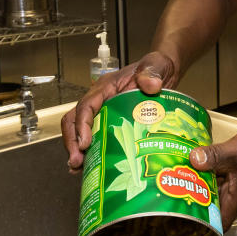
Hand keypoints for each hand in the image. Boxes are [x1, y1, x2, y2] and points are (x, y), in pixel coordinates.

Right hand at [62, 51, 178, 169]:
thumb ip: (152, 73)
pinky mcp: (110, 123)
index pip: (86, 105)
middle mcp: (100, 100)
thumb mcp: (155, 66)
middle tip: (77, 162)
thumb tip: (151, 84)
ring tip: (79, 169)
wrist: (164, 72)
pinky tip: (90, 167)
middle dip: (73, 142)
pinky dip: (90, 153)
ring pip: (80, 131)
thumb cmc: (156, 67)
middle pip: (75, 120)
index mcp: (106, 87)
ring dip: (77, 150)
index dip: (82, 125)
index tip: (85, 143)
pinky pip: (95, 138)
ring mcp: (103, 112)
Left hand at [190, 121, 236, 228]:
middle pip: (215, 206)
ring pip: (217, 191)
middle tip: (177, 197)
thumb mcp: (236, 150)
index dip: (205, 226)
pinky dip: (210, 176)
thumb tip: (194, 159)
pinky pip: (222, 179)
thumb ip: (214, 155)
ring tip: (182, 181)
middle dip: (197, 203)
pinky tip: (198, 166)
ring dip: (202, 187)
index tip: (188, 222)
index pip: (221, 222)